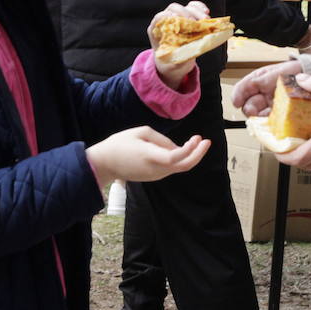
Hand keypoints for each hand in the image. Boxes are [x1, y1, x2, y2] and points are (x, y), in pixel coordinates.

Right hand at [86, 127, 209, 183]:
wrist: (104, 164)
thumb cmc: (120, 144)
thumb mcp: (140, 132)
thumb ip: (161, 139)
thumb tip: (176, 148)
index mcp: (150, 156)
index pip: (175, 157)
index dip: (189, 149)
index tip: (198, 137)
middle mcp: (156, 169)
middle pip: (183, 166)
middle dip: (198, 154)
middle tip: (206, 141)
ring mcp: (155, 175)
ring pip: (179, 167)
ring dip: (190, 155)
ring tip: (195, 140)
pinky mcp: (154, 176)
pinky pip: (171, 167)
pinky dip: (180, 158)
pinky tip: (181, 148)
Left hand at [148, 0, 209, 89]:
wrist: (175, 64)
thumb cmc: (171, 64)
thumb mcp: (172, 65)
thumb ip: (177, 59)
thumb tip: (186, 54)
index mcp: (156, 30)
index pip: (160, 17)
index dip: (169, 16)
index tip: (179, 19)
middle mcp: (166, 21)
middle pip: (174, 9)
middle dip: (186, 13)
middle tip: (196, 22)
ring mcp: (178, 17)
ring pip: (186, 7)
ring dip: (197, 11)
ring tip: (206, 20)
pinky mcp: (188, 17)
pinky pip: (193, 7)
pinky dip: (200, 8)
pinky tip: (206, 12)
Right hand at [232, 59, 302, 116]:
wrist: (310, 75)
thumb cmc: (294, 71)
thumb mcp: (276, 72)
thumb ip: (262, 80)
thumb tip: (248, 87)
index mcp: (257, 82)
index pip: (241, 90)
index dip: (237, 96)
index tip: (236, 102)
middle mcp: (262, 95)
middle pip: (248, 105)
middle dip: (248, 109)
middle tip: (251, 111)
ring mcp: (270, 105)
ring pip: (258, 116)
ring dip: (259, 117)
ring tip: (265, 115)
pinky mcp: (279, 114)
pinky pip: (271, 121)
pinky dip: (271, 122)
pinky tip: (273, 120)